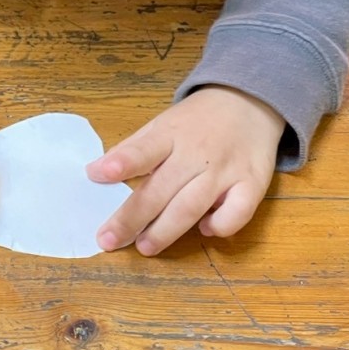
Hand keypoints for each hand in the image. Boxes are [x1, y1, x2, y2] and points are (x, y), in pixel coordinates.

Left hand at [87, 86, 284, 255]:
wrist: (249, 101)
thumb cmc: (197, 120)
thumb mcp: (162, 124)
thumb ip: (134, 149)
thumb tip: (96, 173)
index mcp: (171, 134)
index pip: (144, 149)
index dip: (122, 163)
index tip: (97, 175)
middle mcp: (197, 153)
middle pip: (161, 189)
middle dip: (132, 217)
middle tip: (109, 240)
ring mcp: (226, 170)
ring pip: (192, 206)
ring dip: (166, 230)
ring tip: (144, 247)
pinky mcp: (252, 184)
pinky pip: (237, 212)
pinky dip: (220, 226)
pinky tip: (205, 230)